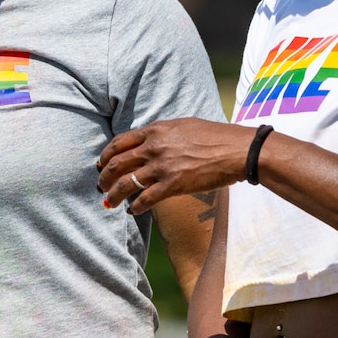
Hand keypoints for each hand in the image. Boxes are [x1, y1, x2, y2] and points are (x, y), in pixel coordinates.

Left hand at [99, 120, 258, 214]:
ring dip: (114, 195)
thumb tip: (149, 142)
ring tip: (109, 202)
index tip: (100, 164)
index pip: (120, 142)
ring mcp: (163, 166)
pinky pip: (145, 199)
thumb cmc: (215, 137)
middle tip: (100, 186)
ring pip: (126, 183)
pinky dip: (135, 208)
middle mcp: (154, 147)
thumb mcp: (184, 126)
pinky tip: (132, 211)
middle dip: (104, 177)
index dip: (105, 155)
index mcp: (156, 130)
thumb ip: (163, 133)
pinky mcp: (173, 185)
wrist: (237, 150)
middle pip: (117, 163)